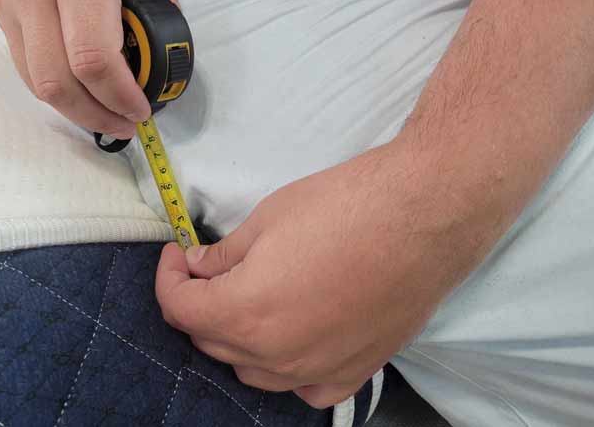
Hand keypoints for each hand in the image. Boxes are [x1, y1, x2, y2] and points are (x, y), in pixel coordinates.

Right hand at [0, 0, 176, 136]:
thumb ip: (159, 12)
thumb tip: (163, 60)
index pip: (94, 61)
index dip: (120, 97)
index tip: (142, 110)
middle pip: (58, 83)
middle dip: (96, 117)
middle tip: (125, 125)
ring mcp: (14, 8)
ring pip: (36, 83)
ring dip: (74, 111)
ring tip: (106, 116)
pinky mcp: (2, 14)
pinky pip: (25, 68)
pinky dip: (55, 90)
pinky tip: (80, 92)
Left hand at [156, 136, 499, 407]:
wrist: (425, 214)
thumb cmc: (345, 207)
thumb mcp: (268, 218)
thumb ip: (225, 254)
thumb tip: (198, 266)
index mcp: (246, 313)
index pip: (179, 308)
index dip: (167, 277)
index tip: (176, 253)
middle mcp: (277, 356)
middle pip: (211, 341)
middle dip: (200, 303)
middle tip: (209, 268)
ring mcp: (317, 370)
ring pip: (252, 369)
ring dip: (236, 336)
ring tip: (247, 297)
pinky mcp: (355, 371)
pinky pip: (304, 386)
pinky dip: (285, 365)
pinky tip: (292, 336)